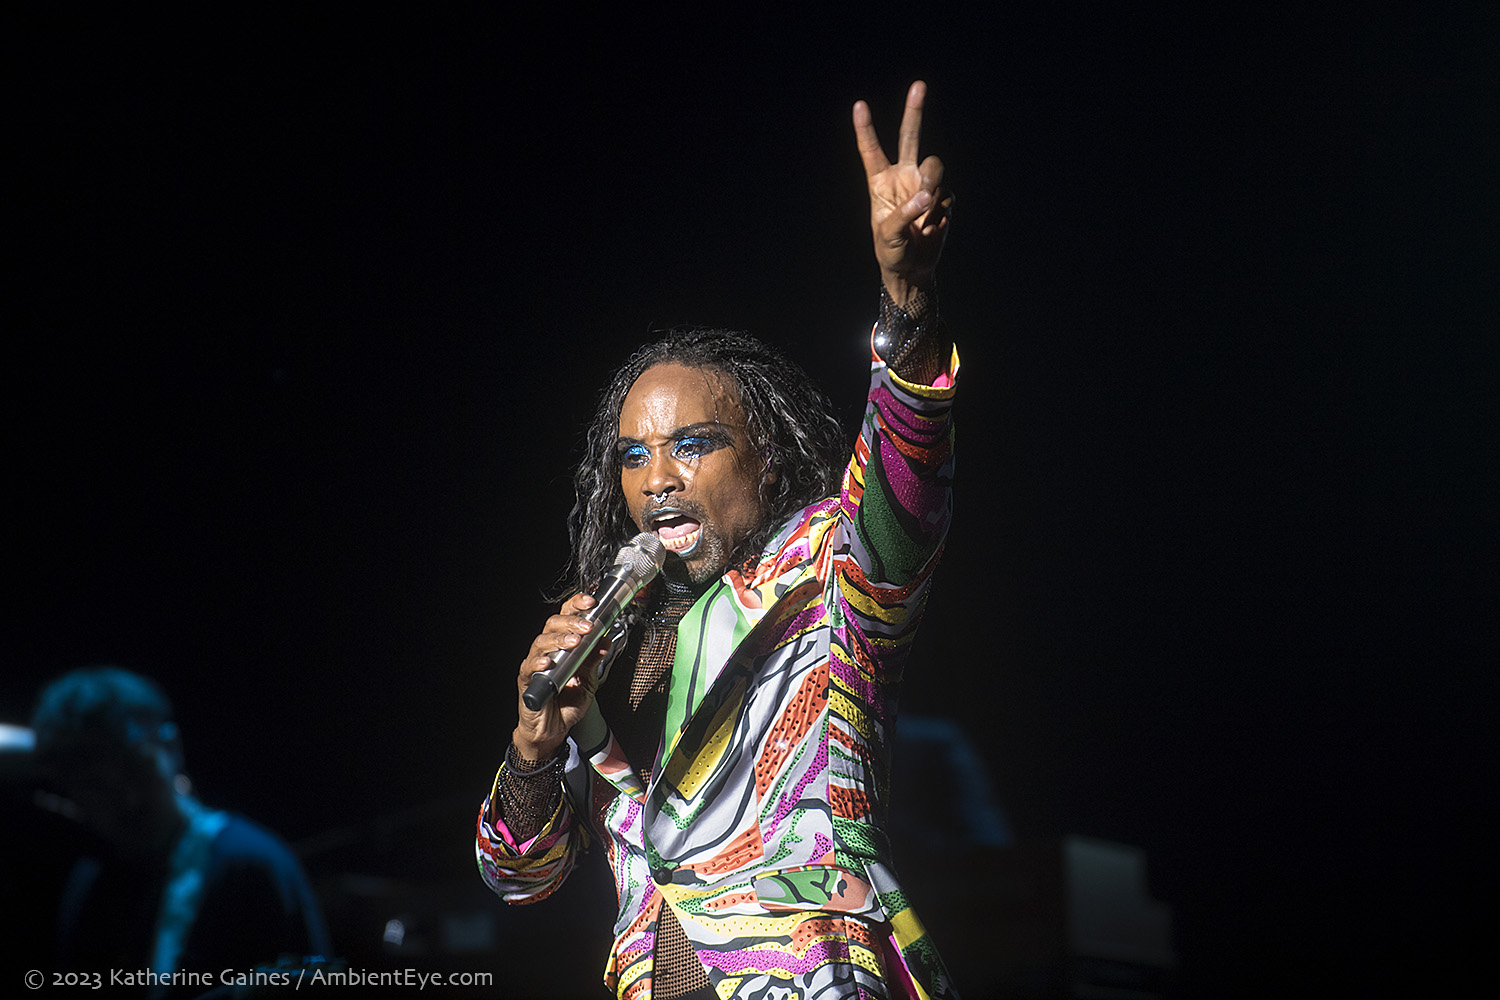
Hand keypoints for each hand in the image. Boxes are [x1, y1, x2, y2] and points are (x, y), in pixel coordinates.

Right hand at [512, 593, 612, 758]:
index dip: (577, 606)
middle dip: (572, 622)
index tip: (591, 602)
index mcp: (563, 646)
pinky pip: (529, 667)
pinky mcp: (527, 680)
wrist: (553, 731)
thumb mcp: (589, 682)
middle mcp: (548, 650)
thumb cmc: (567, 704)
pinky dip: (539, 662)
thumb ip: (594, 661)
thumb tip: (605, 642)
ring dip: (559, 640)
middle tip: (588, 626)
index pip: (567, 618)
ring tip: (575, 642)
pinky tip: (548, 662)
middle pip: (553, 624)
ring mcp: (536, 663)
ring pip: (541, 641)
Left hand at [853, 80, 952, 307]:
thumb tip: (928, 196)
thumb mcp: (887, 234)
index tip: (859, 105)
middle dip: (914, 111)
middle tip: (918, 85)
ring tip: (924, 208)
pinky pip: (946, 194)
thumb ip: (905, 213)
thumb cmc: (890, 250)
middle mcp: (903, 177)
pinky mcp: (942, 199)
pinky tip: (932, 225)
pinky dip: (940, 210)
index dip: (865, 129)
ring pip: (934, 167)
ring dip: (930, 183)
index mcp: (880, 182)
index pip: (871, 151)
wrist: (912, 269)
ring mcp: (924, 186)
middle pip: (910, 137)